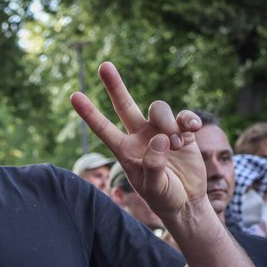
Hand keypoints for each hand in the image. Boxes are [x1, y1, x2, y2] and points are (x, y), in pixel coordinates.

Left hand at [71, 62, 205, 219]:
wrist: (187, 201)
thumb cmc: (164, 196)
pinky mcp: (182, 131)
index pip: (104, 129)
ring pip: (158, 109)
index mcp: (125, 151)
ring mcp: (160, 131)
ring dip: (168, 124)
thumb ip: (153, 165)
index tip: (74, 96)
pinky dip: (188, 120)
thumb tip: (160, 139)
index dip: (89, 113)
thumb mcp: (154, 187)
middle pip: (124, 105)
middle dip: (114, 85)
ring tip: (177, 145)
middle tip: (104, 66)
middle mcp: (140, 136)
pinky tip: (192, 129)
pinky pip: (183, 115)